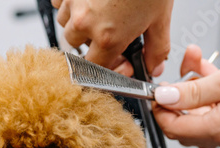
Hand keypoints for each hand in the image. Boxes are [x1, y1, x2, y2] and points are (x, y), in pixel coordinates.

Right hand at [51, 0, 172, 76]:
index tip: (111, 59)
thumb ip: (156, 50)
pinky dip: (71, 3)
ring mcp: (72, 2)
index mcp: (108, 37)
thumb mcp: (160, 19)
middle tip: (108, 28)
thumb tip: (153, 67)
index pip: (94, 68)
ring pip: (66, 24)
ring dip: (79, 22)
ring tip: (100, 10)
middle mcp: (85, 22)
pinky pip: (59, 3)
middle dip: (90, 42)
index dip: (103, 65)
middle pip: (76, 46)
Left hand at [153, 43, 219, 147]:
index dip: (160, 110)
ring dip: (193, 92)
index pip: (174, 129)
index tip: (157, 93)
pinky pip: (215, 111)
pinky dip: (209, 94)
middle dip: (176, 98)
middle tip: (178, 76)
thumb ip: (191, 92)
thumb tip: (164, 97)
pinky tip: (211, 72)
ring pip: (199, 115)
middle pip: (184, 124)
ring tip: (198, 66)